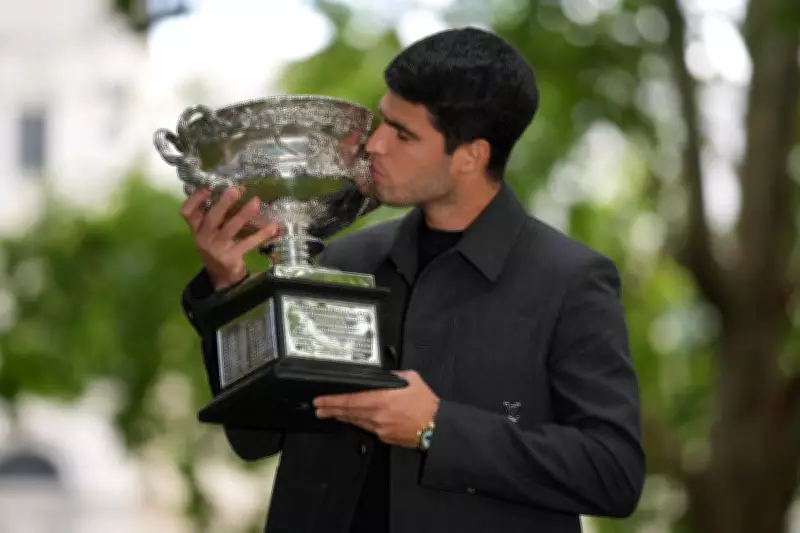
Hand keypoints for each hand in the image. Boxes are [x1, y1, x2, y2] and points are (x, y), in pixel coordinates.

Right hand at [180, 187, 279, 290]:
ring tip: (256, 202)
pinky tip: (272, 227)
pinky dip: (261, 234)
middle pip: (211, 218)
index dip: (195, 199)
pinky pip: (247, 243)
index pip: (187, 212)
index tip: (208, 187)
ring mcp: (216, 249)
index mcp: (196, 229)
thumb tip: (234, 191)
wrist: (222, 277)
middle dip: (224, 202)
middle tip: (236, 189)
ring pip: (230, 229)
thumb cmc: (218, 248)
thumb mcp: (211, 233)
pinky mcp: (230, 258)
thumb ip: (216, 216)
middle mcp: (203, 238)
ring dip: (244, 214)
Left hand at [313, 370, 439, 448]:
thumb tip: (382, 377)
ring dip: (341, 416)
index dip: (332, 401)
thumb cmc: (425, 402)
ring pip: (355, 421)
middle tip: (318, 408)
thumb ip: (393, 376)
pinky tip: (351, 419)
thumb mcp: (410, 379)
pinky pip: (366, 428)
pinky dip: (357, 422)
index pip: (350, 400)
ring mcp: (379, 428)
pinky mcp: (384, 437)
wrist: (436, 426)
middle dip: (330, 410)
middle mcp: (376, 415)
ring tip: (329, 413)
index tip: (320, 400)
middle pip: (347, 413)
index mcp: (381, 399)